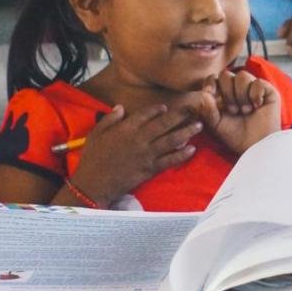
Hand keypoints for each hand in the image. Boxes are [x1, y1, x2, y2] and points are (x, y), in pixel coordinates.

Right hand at [69, 103, 201, 206]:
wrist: (93, 184)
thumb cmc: (92, 158)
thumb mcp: (95, 134)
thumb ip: (109, 119)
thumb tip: (121, 107)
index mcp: (125, 129)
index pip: (145, 114)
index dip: (157, 109)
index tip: (166, 107)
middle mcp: (139, 139)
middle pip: (163, 124)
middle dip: (179, 116)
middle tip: (192, 109)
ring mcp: (146, 154)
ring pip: (171, 140)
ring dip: (186, 132)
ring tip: (199, 126)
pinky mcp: (150, 169)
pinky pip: (169, 160)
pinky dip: (182, 155)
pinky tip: (192, 149)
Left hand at [187, 69, 281, 154]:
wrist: (256, 146)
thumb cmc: (236, 137)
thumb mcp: (215, 125)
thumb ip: (207, 110)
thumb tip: (203, 94)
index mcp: (223, 95)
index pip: (214, 78)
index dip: (211, 83)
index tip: (209, 93)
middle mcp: (237, 89)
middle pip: (226, 74)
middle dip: (227, 93)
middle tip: (233, 110)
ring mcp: (253, 89)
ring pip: (242, 76)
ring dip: (241, 95)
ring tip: (245, 110)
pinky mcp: (268, 91)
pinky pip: (258, 82)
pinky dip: (255, 94)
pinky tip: (257, 106)